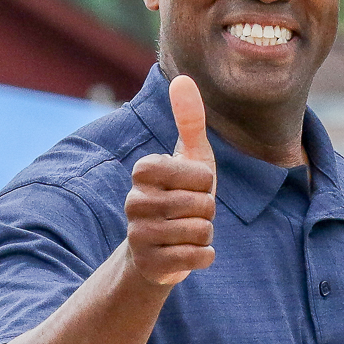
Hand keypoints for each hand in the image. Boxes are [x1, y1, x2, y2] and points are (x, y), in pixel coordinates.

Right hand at [123, 75, 216, 286]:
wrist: (157, 250)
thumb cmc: (179, 196)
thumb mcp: (189, 157)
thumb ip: (189, 120)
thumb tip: (183, 79)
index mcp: (143, 172)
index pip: (199, 174)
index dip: (206, 182)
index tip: (192, 186)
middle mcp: (135, 202)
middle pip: (203, 204)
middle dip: (208, 211)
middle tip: (191, 213)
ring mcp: (139, 235)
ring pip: (201, 231)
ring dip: (205, 233)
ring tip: (186, 232)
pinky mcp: (150, 265)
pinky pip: (199, 257)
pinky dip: (204, 256)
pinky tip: (190, 252)